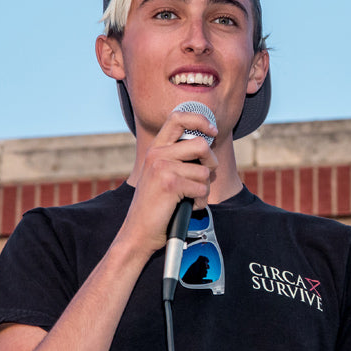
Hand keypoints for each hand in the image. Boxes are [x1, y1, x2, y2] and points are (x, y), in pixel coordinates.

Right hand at [117, 109, 218, 255]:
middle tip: (204, 178)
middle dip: (211, 163)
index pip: (178, 118)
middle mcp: (157, 154)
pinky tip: (187, 207)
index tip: (212, 131)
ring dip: (204, 189)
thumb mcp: (163, 174)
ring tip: (189, 198)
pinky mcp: (170, 184)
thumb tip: (209, 143)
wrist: (139, 232)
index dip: (200, 120)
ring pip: (204, 171)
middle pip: (201, 145)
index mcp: (156, 148)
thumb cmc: (157, 205)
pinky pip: (201, 189)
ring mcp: (162, 167)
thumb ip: (179, 157)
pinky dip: (200, 202)